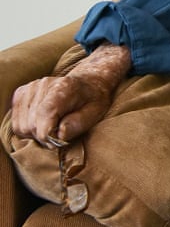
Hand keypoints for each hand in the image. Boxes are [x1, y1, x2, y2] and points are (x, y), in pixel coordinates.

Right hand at [9, 43, 129, 147]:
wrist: (87, 83)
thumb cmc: (92, 100)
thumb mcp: (95, 112)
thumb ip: (78, 124)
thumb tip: (59, 136)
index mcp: (64, 86)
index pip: (45, 113)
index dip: (47, 134)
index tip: (57, 144)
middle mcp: (43, 84)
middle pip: (31, 123)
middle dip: (45, 137)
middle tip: (59, 136)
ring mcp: (29, 88)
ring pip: (21, 126)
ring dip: (35, 134)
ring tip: (52, 129)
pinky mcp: (20, 94)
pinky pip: (16, 123)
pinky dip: (27, 129)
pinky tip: (42, 124)